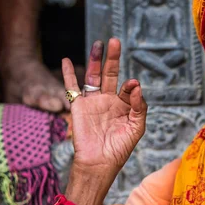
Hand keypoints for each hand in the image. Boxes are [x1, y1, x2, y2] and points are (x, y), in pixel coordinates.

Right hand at [62, 38, 146, 178]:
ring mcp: (92, 102)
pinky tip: (66, 60)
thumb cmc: (120, 148)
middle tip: (115, 41)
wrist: (99, 163)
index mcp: (124, 105)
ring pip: (93, 76)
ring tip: (98, 43)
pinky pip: (71, 87)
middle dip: (113, 58)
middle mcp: (108, 101)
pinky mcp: (78, 106)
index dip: (130, 85)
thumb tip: (135, 85)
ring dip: (95, 60)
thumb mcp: (136, 127)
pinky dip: (68, 74)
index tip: (131, 85)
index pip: (128, 88)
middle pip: (110, 74)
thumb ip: (139, 106)